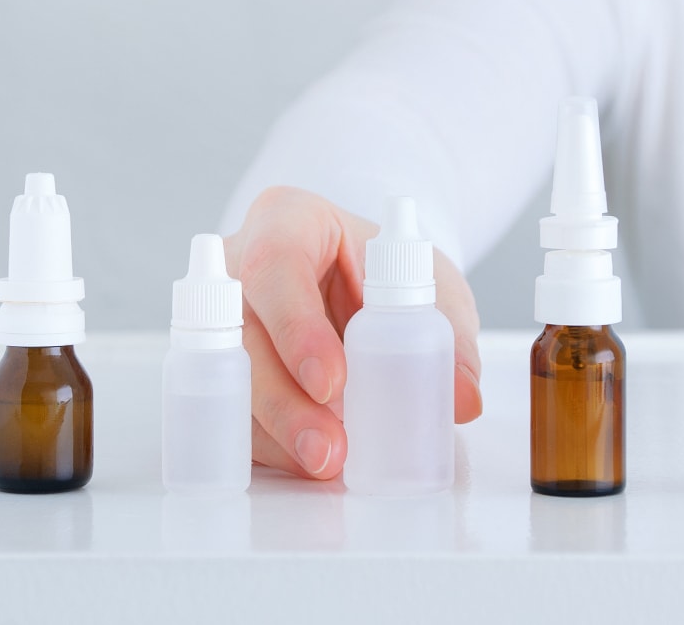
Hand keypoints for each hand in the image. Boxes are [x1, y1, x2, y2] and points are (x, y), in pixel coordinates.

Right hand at [224, 186, 482, 479]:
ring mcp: (221, 316)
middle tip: (328, 448)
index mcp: (287, 220)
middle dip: (283, 400)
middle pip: (241, 332)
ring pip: (228, 378)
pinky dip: (269, 443)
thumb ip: (447, 333)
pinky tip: (305, 460)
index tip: (332, 382)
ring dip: (275, 431)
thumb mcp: (428, 283)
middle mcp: (239, 264)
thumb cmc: (385, 268)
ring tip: (325, 463)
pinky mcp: (221, 364)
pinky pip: (230, 408)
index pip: (276, 264)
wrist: (360, 277)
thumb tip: (463, 399)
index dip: (296, 327)